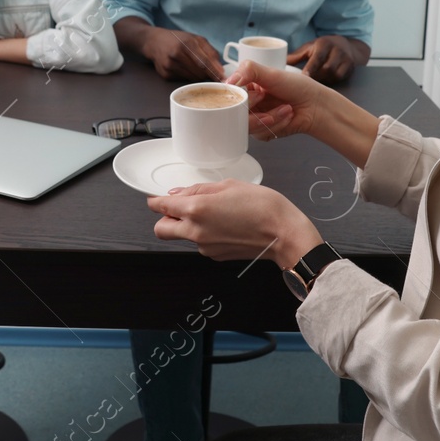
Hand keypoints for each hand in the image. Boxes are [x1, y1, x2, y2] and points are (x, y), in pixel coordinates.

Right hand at [142, 27, 224, 81]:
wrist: (155, 41)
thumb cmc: (178, 40)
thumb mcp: (196, 39)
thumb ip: (210, 52)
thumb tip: (220, 69)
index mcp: (187, 43)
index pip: (204, 62)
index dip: (215, 72)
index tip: (223, 78)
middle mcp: (177, 53)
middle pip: (199, 72)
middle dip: (208, 75)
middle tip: (213, 75)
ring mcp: (170, 64)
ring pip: (192, 78)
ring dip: (199, 76)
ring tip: (197, 69)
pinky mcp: (165, 74)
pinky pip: (183, 80)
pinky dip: (188, 76)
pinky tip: (184, 69)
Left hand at [148, 179, 322, 267]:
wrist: (284, 234)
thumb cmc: (263, 207)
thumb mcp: (230, 185)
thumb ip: (199, 189)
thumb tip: (180, 193)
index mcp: (196, 209)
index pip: (160, 206)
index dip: (155, 200)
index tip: (156, 198)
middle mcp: (195, 231)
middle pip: (161, 229)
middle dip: (164, 218)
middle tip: (179, 207)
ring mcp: (205, 247)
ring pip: (181, 236)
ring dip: (186, 225)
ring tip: (212, 212)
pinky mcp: (215, 256)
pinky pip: (200, 244)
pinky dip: (204, 234)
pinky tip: (223, 224)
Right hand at [230, 60, 328, 140]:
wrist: (315, 105)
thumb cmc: (297, 87)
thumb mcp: (272, 73)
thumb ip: (249, 70)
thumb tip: (229, 80)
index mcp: (246, 86)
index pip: (230, 95)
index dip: (240, 98)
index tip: (257, 94)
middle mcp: (248, 103)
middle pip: (235, 114)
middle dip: (255, 110)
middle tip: (267, 99)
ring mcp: (255, 118)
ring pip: (248, 126)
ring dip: (270, 117)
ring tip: (286, 108)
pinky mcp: (262, 131)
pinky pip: (260, 134)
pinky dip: (277, 125)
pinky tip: (287, 116)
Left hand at [287, 36, 360, 83]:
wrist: (344, 45)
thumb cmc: (321, 48)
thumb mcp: (309, 48)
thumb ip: (295, 57)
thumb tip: (277, 65)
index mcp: (324, 44)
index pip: (317, 58)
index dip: (310, 68)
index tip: (303, 77)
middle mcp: (337, 50)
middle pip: (327, 68)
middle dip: (316, 77)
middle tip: (305, 85)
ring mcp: (346, 59)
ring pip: (334, 75)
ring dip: (323, 81)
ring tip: (314, 84)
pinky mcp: (350, 67)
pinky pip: (341, 78)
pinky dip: (331, 82)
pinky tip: (325, 83)